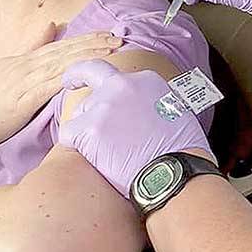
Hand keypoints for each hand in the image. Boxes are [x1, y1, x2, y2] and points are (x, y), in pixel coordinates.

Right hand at [0, 22, 124, 152]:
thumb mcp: (11, 67)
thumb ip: (33, 48)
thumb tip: (52, 25)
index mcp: (25, 59)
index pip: (60, 45)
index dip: (85, 39)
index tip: (109, 34)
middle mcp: (25, 66)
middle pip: (63, 51)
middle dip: (92, 44)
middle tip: (118, 37)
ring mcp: (22, 82)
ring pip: (59, 65)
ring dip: (85, 57)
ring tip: (108, 51)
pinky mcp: (20, 101)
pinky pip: (45, 88)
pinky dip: (65, 79)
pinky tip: (81, 72)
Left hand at [58, 63, 213, 200]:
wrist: (176, 174)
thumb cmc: (184, 153)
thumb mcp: (179, 112)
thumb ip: (155, 103)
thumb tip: (148, 110)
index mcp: (146, 80)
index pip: (114, 77)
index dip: (103, 84)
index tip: (89, 81)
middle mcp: (123, 85)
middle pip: (90, 86)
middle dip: (81, 91)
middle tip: (74, 94)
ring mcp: (104, 106)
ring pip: (78, 115)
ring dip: (86, 133)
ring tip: (108, 155)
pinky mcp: (89, 129)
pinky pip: (67, 135)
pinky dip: (76, 148)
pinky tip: (95, 160)